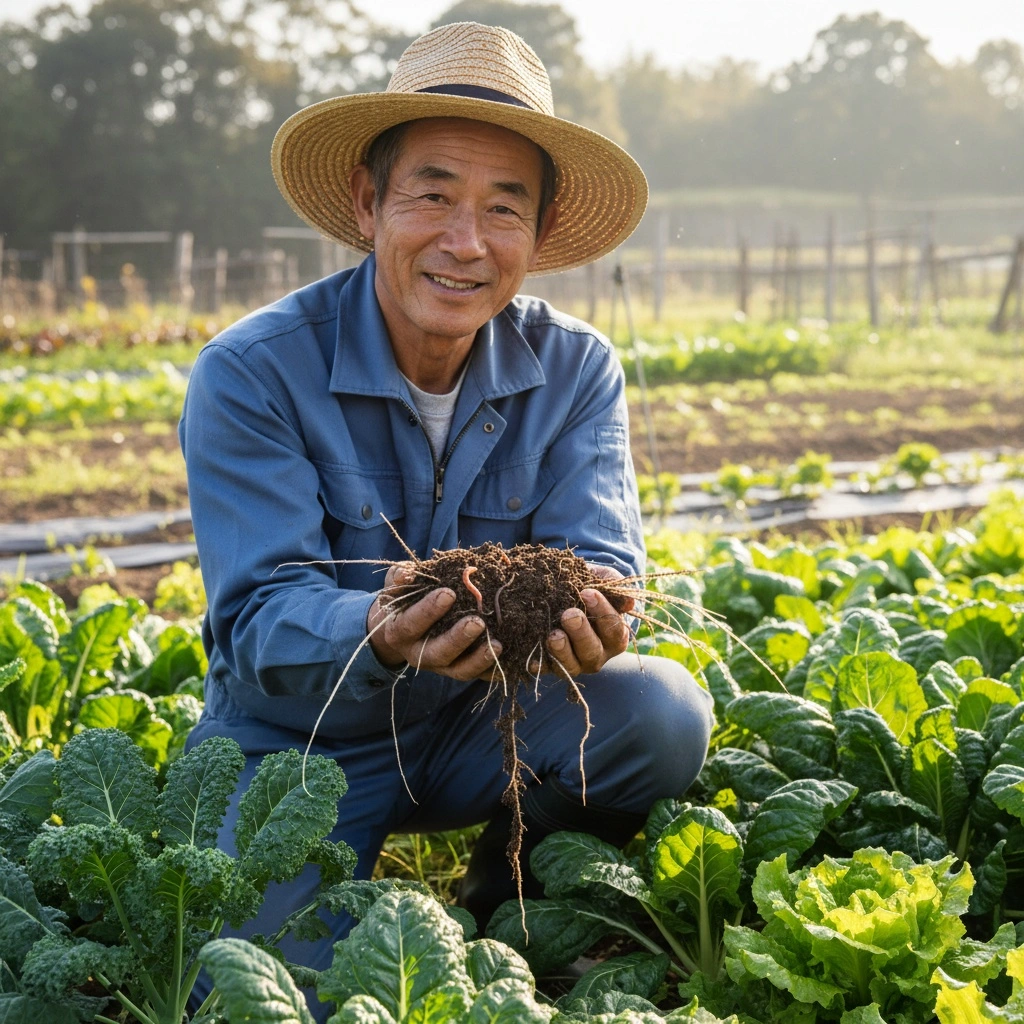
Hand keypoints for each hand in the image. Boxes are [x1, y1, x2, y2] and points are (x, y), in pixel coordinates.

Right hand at [367, 563, 502, 681]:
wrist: (400, 628)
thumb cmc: (403, 600)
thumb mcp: (395, 586)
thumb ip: (399, 577)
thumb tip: (407, 574)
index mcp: (400, 632)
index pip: (412, 624)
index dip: (429, 611)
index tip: (449, 593)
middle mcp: (419, 654)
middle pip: (438, 653)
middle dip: (458, 639)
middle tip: (477, 622)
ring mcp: (441, 666)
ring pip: (460, 670)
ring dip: (479, 660)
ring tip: (499, 645)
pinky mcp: (459, 670)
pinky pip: (479, 676)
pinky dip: (496, 672)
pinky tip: (516, 664)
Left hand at [538, 563, 633, 676]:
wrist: (562, 593)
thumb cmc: (586, 587)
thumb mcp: (599, 580)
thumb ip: (612, 585)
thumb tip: (629, 601)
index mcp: (614, 636)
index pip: (614, 629)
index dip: (603, 612)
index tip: (587, 592)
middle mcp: (597, 654)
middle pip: (593, 650)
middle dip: (582, 633)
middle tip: (569, 614)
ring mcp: (574, 663)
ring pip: (571, 665)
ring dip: (562, 651)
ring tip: (553, 636)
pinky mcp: (552, 666)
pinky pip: (545, 669)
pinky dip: (539, 665)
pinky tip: (531, 660)